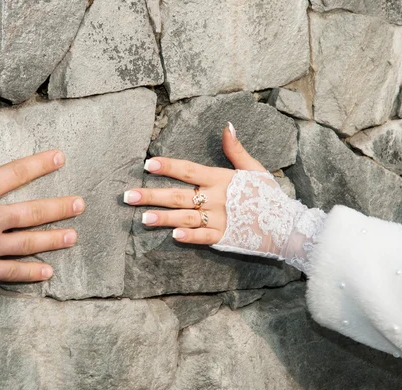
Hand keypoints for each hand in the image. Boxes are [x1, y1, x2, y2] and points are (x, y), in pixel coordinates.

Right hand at [0, 106, 84, 294]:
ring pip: (28, 242)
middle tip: (80, 205)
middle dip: (58, 207)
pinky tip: (47, 272)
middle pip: (32, 212)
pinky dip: (30, 272)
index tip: (61, 157)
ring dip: (52, 239)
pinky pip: (11, 272)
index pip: (16, 173)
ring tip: (73, 236)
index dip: (40, 163)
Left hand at [123, 123, 265, 243]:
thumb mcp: (254, 169)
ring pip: (185, 218)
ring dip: (163, 218)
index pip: (189, 170)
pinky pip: (203, 237)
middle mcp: (216, 199)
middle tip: (128, 196)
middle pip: (178, 196)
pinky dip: (189, 236)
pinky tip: (173, 236)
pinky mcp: (224, 238)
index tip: (148, 164)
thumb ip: (236, 150)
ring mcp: (219, 220)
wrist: (288, 225)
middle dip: (152, 196)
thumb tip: (227, 126)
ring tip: (142, 218)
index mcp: (221, 180)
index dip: (168, 166)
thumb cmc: (268, 196)